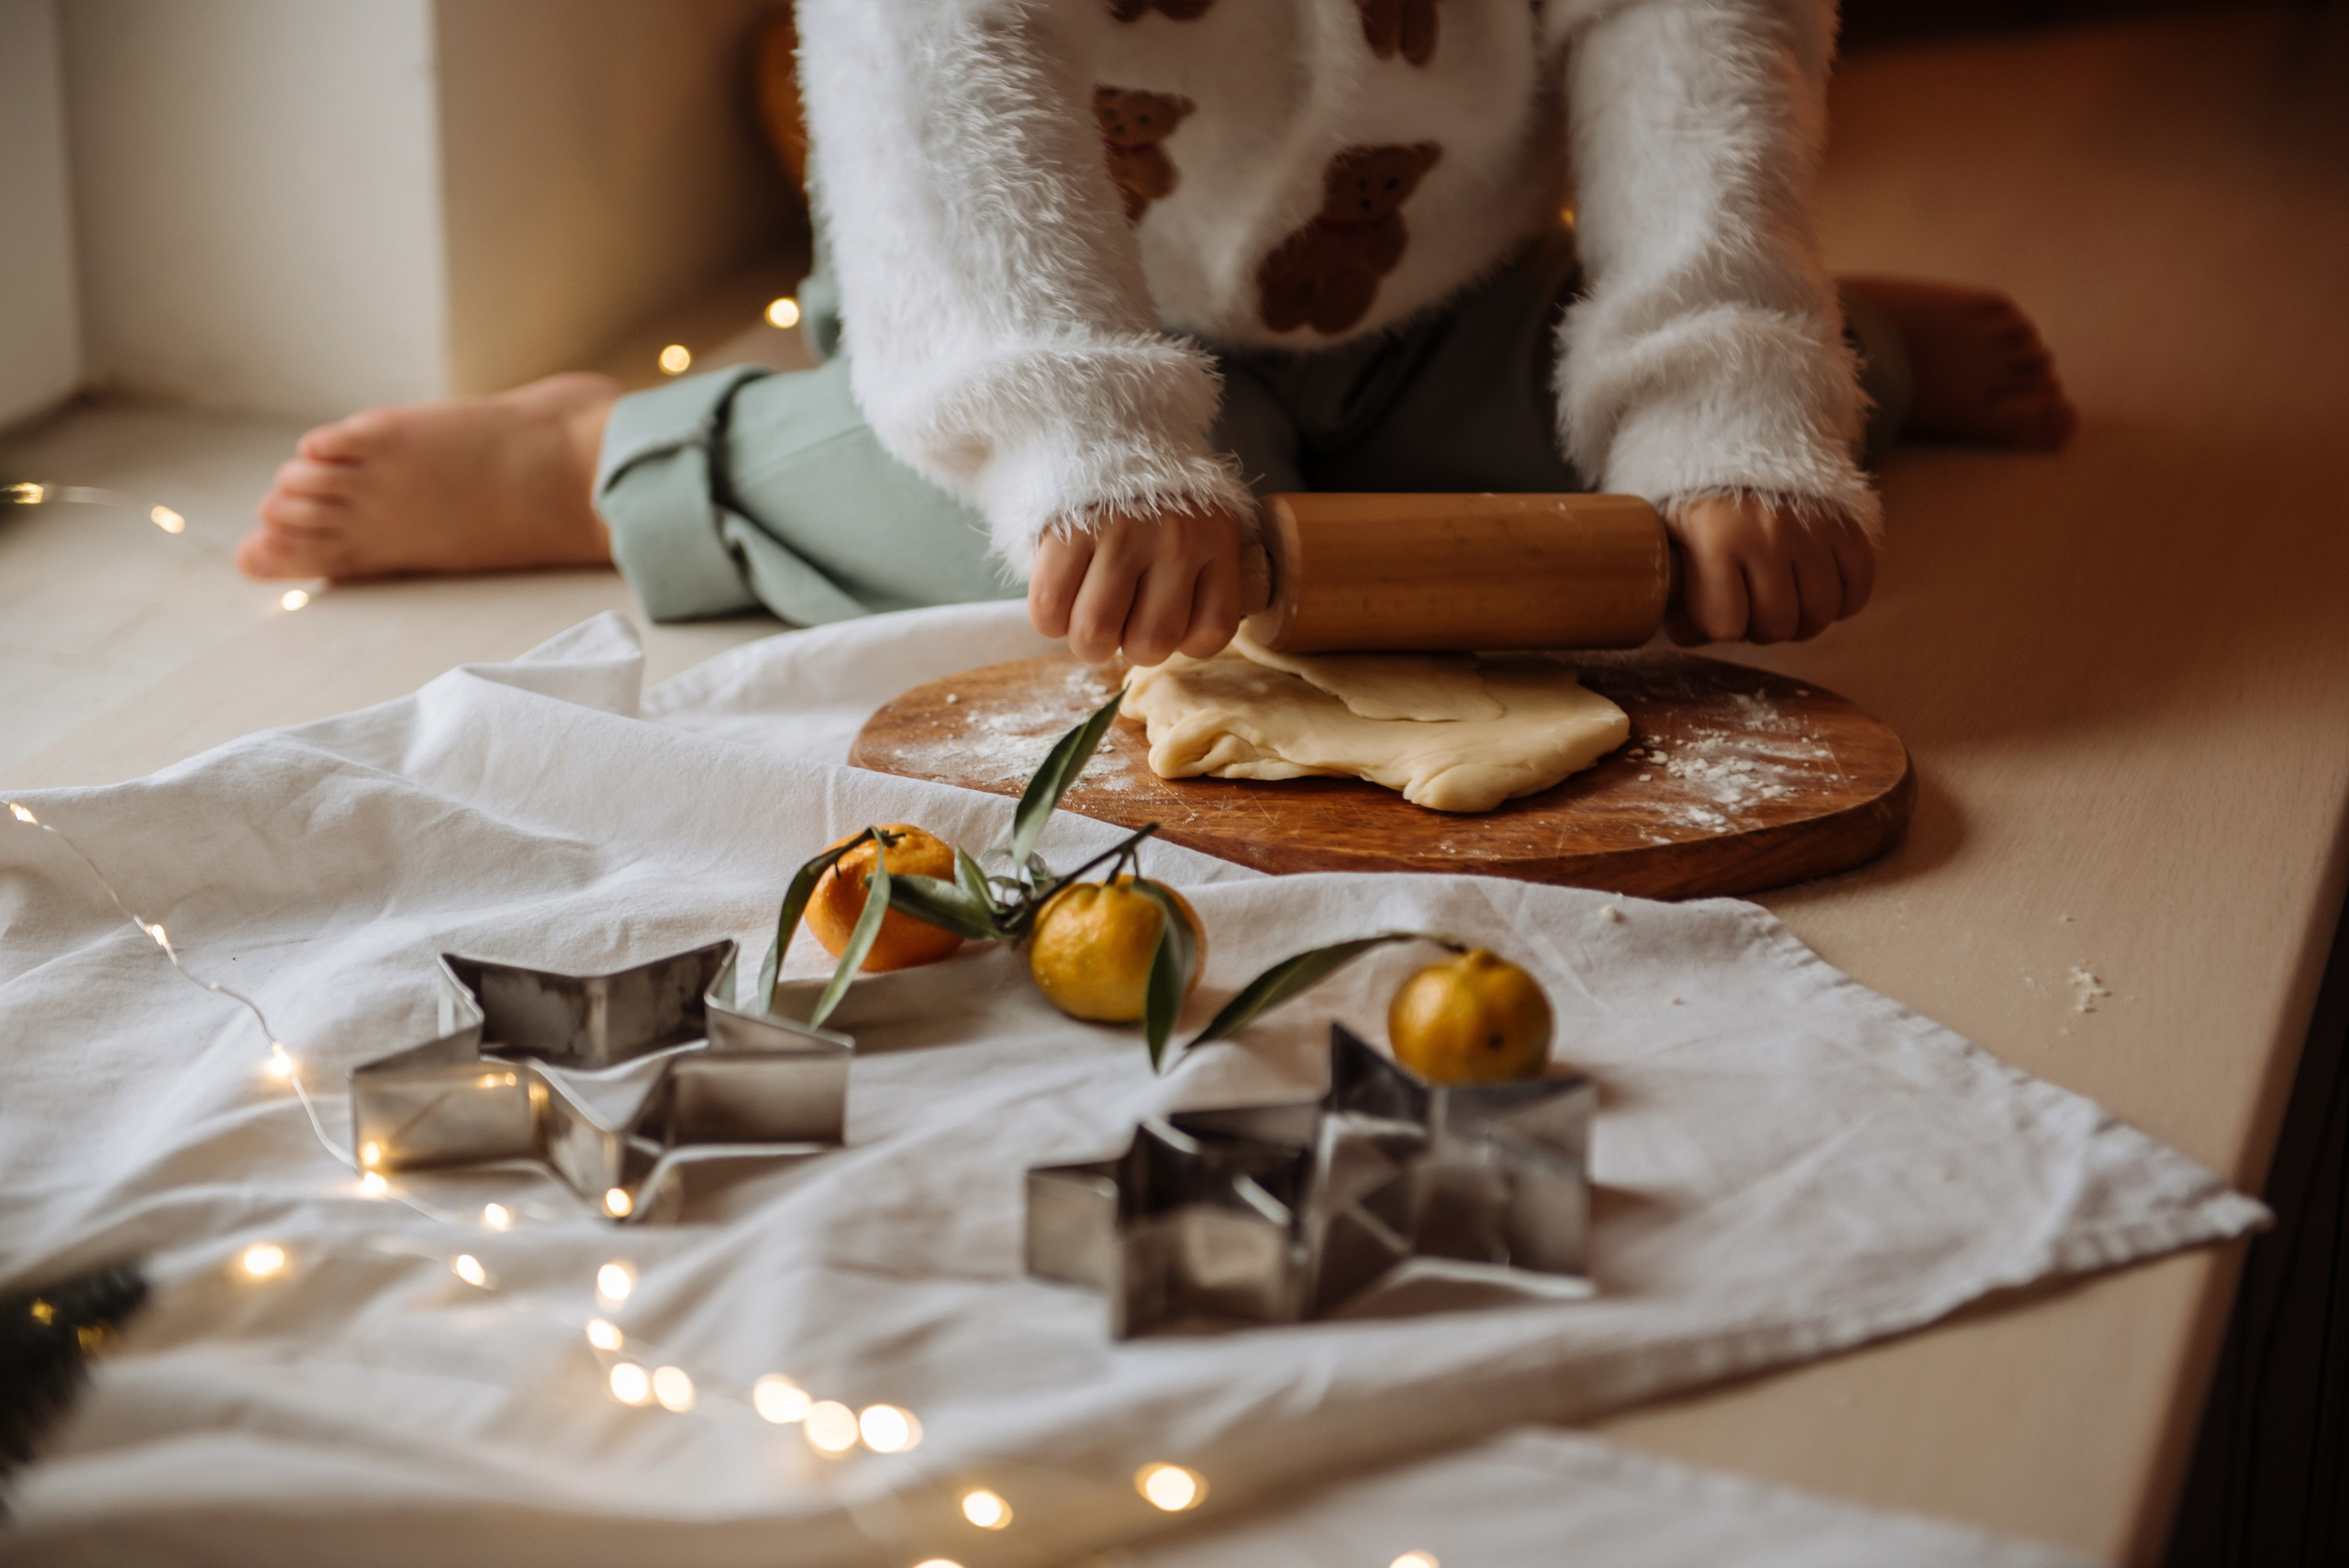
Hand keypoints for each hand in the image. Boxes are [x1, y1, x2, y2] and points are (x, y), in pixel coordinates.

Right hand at [1028, 505, 1245, 665]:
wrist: (1104, 419)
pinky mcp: (1068, 530)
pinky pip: (1050, 607)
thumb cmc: (1151, 493)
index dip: (1183, 642)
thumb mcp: (1199, 522)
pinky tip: (1061, 598)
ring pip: (1096, 632)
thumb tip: (1169, 638)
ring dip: (1087, 641)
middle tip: (1121, 622)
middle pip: (1150, 642)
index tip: (1166, 618)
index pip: (1211, 631)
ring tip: (1087, 616)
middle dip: (1128, 648)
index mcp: (1217, 540)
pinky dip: (1049, 619)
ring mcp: (1120, 534)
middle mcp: (1175, 539)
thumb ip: (1199, 575)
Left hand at [1664, 494, 1878, 644]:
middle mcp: (1767, 532)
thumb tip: (1694, 635)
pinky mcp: (1845, 523)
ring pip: (1820, 611)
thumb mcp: (1670, 540)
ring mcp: (1811, 527)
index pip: (1725, 625)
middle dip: (1760, 628)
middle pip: (1777, 624)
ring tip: (1783, 601)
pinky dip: (1842, 600)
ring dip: (1801, 620)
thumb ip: (1675, 592)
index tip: (1715, 609)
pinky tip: (1816, 590)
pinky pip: (1859, 584)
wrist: (1740, 445)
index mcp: (1715, 538)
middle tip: (1751, 608)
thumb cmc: (1699, 507)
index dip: (1719, 626)